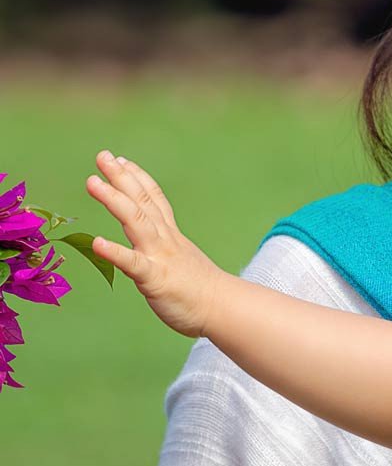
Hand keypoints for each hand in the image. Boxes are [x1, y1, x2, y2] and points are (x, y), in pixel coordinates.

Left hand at [87, 151, 226, 338]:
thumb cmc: (204, 292)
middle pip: (141, 202)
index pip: (154, 200)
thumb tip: (157, 253)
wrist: (225, 309)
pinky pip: (133, 264)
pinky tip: (97, 243)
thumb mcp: (184, 262)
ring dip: (113, 200)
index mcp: (170, 237)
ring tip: (92, 182)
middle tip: (102, 155)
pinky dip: (115, 251)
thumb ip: (167, 252)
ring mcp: (160, 257)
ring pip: (136, 221)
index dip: (137, 178)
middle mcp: (165, 240)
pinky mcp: (155, 279)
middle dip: (121, 177)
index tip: (122, 160)